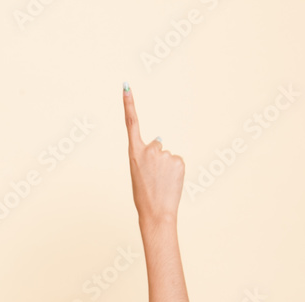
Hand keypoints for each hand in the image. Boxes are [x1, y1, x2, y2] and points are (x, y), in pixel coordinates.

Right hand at [123, 85, 184, 233]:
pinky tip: (170, 183)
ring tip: (161, 183)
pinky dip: (175, 171)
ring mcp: (165, 154)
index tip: (126, 86)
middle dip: (156, 160)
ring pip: (167, 156)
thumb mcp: (138, 172)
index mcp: (134, 152)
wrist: (156, 212)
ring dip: (166, 168)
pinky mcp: (178, 160)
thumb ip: (146, 154)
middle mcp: (150, 149)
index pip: (131, 123)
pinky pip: (177, 162)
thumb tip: (160, 139)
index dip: (128, 103)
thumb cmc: (144, 195)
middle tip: (153, 179)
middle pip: (156, 146)